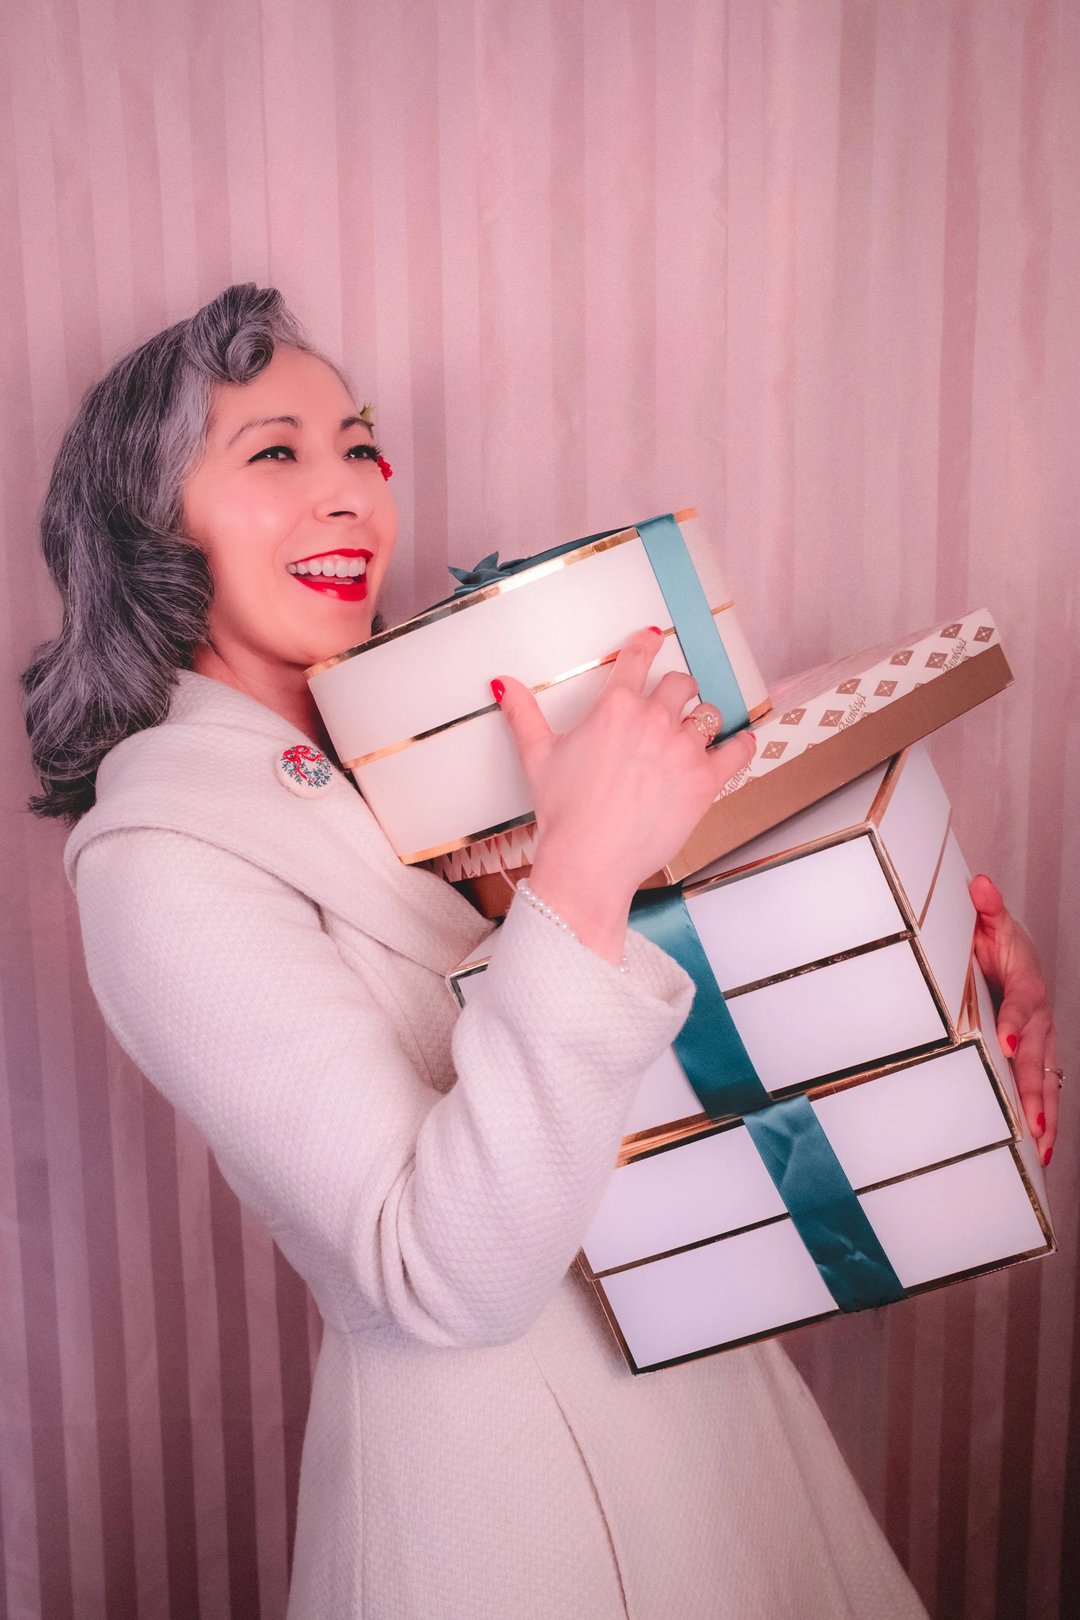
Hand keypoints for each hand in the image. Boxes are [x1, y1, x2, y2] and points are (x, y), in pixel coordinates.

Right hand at [493, 628, 755, 951]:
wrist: (588, 860)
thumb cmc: (563, 813)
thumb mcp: (537, 757)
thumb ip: (523, 714)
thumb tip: (502, 684)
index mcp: (613, 707)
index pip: (638, 658)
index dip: (647, 644)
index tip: (654, 638)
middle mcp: (653, 720)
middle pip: (681, 684)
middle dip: (678, 690)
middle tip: (674, 703)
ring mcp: (682, 749)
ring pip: (709, 714)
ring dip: (703, 719)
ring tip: (696, 732)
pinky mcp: (704, 781)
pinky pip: (737, 750)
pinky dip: (741, 745)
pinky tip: (739, 743)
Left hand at [969, 873, 1058, 1165]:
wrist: (1016, 957)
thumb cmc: (998, 942)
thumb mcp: (992, 922)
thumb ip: (987, 908)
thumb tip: (979, 885)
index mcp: (1027, 985)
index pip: (1023, 1005)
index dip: (1016, 1024)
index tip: (1005, 1042)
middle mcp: (1041, 1019)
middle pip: (1039, 1057)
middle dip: (1034, 1089)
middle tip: (1030, 1119)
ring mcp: (1043, 1042)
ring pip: (1048, 1081)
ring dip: (1045, 1113)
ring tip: (1041, 1145)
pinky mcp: (1038, 1058)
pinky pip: (1045, 1091)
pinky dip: (1045, 1118)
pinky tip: (1040, 1150)